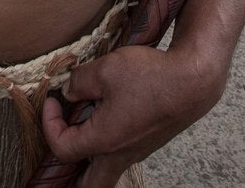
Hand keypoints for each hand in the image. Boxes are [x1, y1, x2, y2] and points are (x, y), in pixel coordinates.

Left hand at [40, 44, 222, 187]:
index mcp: (104, 141)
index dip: (49, 125)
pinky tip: (108, 117)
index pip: (62, 149)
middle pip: (90, 186)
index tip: (54, 101)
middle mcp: (120, 154)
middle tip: (60, 156)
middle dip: (69, 178)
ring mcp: (138, 151)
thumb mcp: (106, 69)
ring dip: (89, 160)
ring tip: (81, 132)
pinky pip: (122, 154)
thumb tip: (69, 91)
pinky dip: (108, 144)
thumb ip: (80, 81)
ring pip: (107, 171)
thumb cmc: (152, 76)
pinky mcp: (149, 141)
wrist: (194, 81)